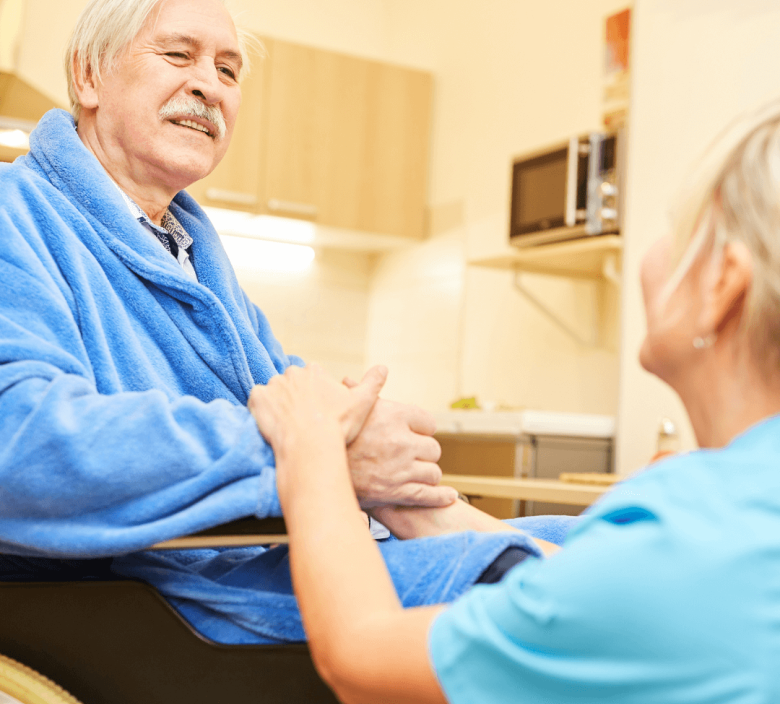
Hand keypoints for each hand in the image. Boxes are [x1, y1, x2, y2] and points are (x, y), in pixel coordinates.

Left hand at [248, 364, 386, 450]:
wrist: (311, 445)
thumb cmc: (338, 425)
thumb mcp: (363, 402)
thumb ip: (373, 382)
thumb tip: (384, 367)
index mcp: (314, 371)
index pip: (311, 378)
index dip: (315, 395)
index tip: (319, 412)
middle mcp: (292, 373)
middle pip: (291, 384)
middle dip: (295, 398)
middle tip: (303, 421)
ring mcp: (273, 385)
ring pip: (274, 393)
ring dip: (278, 405)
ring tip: (288, 426)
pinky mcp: (257, 399)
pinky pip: (257, 402)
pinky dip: (262, 411)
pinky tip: (273, 425)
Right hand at [343, 377, 457, 507]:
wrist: (315, 467)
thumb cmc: (332, 433)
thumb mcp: (350, 405)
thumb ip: (368, 388)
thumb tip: (379, 370)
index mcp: (395, 415)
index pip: (428, 423)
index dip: (421, 430)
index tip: (415, 434)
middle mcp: (402, 441)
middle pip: (433, 448)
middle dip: (424, 453)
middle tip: (413, 456)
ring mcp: (402, 468)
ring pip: (432, 472)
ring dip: (427, 474)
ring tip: (417, 474)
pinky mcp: (398, 491)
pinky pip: (428, 494)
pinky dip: (440, 496)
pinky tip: (448, 495)